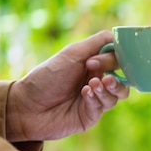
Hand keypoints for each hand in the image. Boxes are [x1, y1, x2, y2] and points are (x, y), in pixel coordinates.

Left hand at [5, 31, 129, 141]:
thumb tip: (117, 36)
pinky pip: (104, 106)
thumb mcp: (72, 54)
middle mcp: (98, 81)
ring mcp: (96, 99)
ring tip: (93, 85)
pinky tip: (85, 94)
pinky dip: (96, 98)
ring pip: (119, 95)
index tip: (97, 60)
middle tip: (103, 76)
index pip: (118, 60)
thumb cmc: (46, 77)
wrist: (27, 105)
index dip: (115, 59)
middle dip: (116, 78)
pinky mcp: (92, 115)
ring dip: (108, 89)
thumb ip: (96, 43)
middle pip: (124, 79)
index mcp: (94, 64)